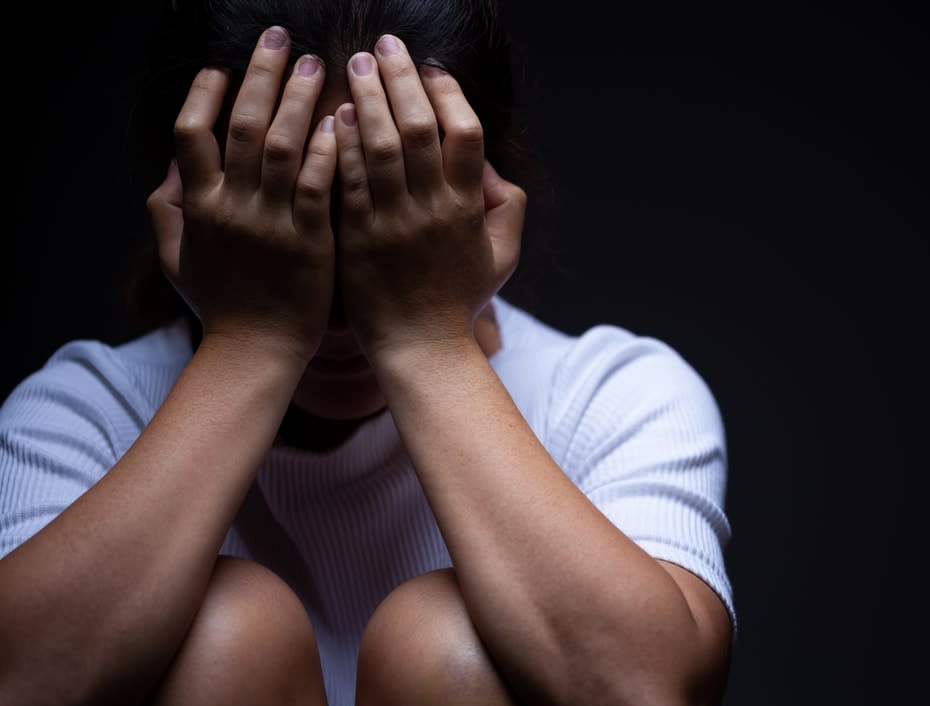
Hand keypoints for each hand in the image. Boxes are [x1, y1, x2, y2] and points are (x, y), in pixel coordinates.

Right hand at [147, 26, 337, 365]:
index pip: (191, 132)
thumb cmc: (221, 306)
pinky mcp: (309, 241)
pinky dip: (326, 150)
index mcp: (197, 205)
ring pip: (278, 145)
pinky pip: (316, 185)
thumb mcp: (177, 258)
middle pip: (239, 124)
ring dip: (296, 99)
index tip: (222, 65)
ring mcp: (270, 223)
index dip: (205, 93)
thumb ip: (167, 211)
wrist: (255, 353)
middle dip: (259, 75)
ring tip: (315, 64)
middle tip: (279, 39)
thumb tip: (170, 168)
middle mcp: (230, 206)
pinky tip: (340, 120)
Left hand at [333, 35, 527, 360]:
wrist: (420, 347)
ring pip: (379, 146)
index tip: (429, 67)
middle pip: (418, 127)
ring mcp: (392, 222)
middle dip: (400, 79)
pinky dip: (341, 144)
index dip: (447, 94)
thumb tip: (490, 165)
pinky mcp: (356, 237)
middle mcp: (432, 209)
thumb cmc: (459, 300)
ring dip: (366, 98)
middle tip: (383, 45)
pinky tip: (333, 114)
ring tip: (353, 64)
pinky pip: (348, 180)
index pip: (464, 133)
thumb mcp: (503, 255)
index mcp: (468, 207)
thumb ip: (507, 206)